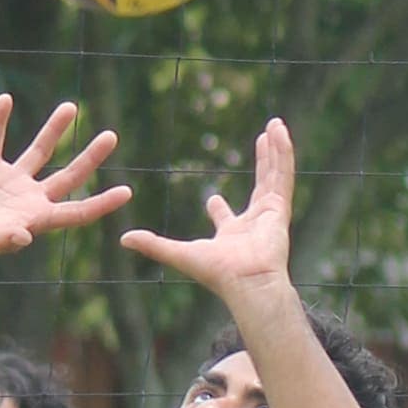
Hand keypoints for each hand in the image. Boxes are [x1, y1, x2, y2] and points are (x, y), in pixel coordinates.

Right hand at [0, 96, 130, 275]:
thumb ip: (3, 240)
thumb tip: (23, 237)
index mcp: (35, 218)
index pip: (76, 211)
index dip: (101, 203)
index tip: (127, 191)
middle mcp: (28, 198)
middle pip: (68, 175)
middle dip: (90, 157)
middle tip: (111, 136)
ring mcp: (8, 182)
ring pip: (38, 151)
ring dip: (54, 129)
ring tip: (71, 106)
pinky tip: (5, 100)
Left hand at [119, 117, 296, 309]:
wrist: (246, 282)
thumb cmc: (217, 273)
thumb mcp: (179, 253)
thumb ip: (153, 244)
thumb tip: (123, 239)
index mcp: (231, 235)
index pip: (225, 217)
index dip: (218, 208)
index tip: (213, 198)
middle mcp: (254, 223)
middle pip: (259, 184)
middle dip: (261, 162)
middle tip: (261, 140)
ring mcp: (270, 214)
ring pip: (274, 174)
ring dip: (275, 149)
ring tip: (275, 124)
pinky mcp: (280, 208)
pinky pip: (283, 174)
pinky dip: (284, 153)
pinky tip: (280, 132)